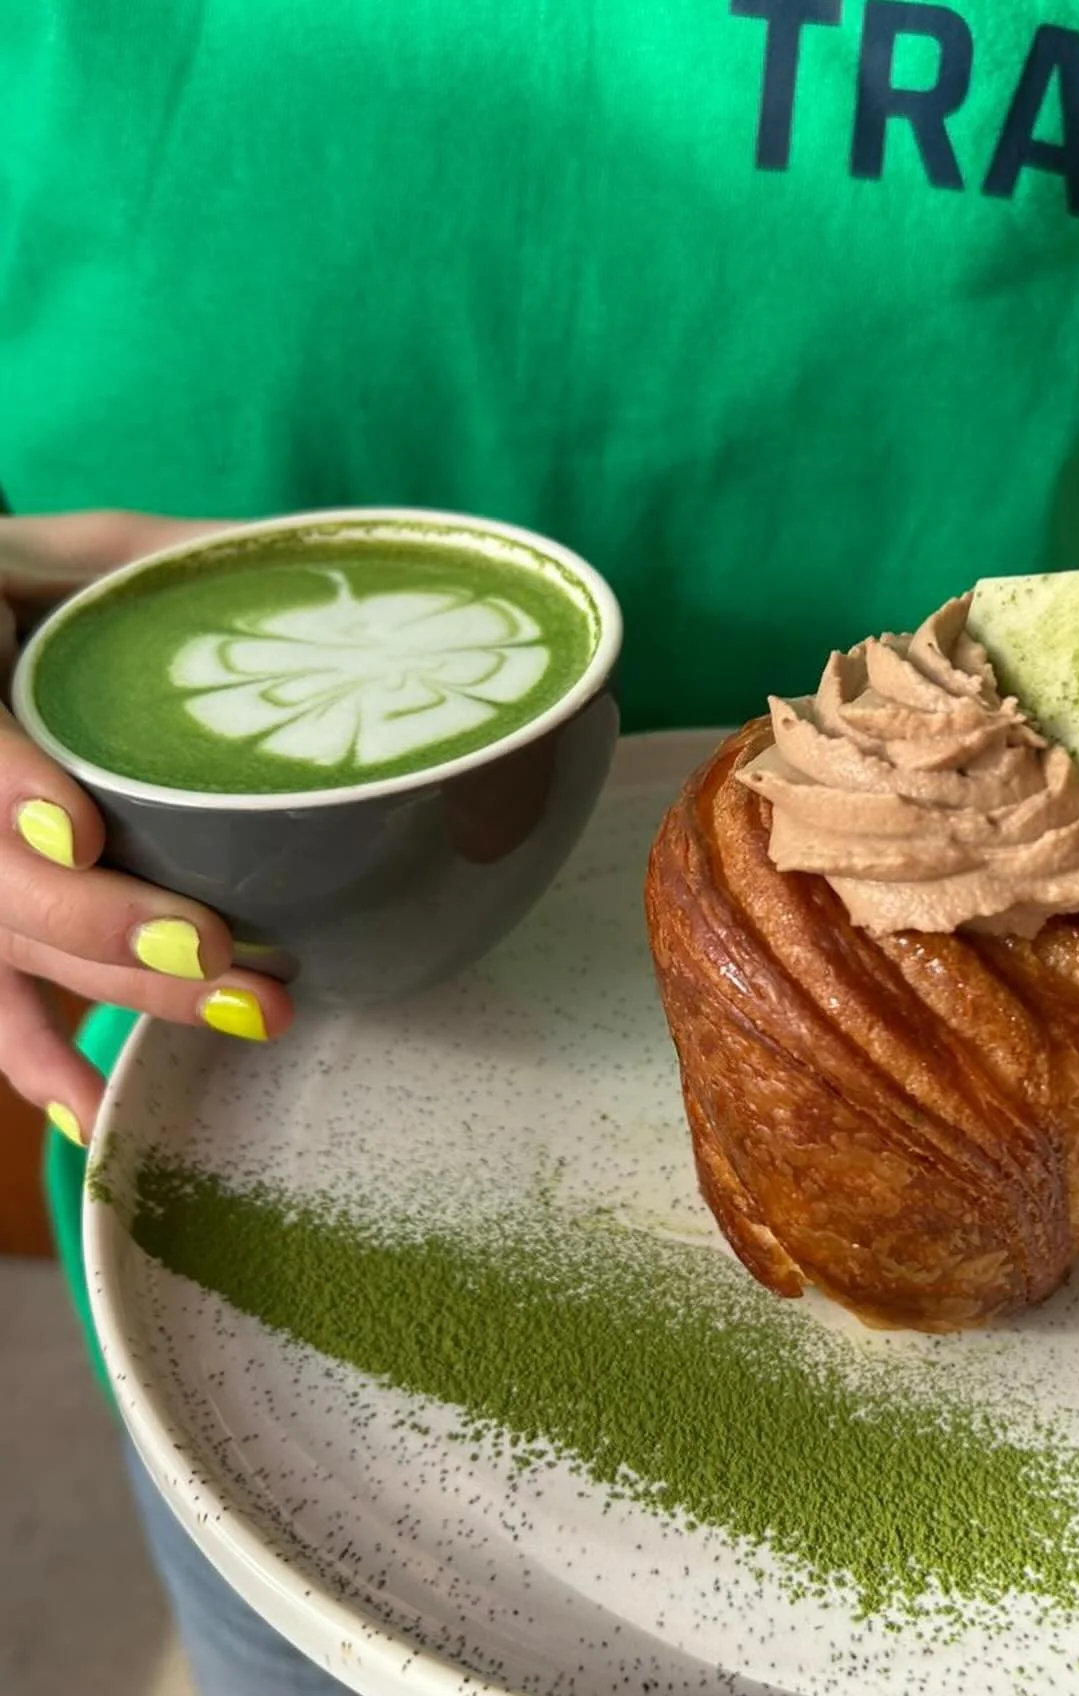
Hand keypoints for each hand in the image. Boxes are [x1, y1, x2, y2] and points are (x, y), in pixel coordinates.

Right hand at [2, 512, 293, 1144]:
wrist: (15, 620)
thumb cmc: (75, 580)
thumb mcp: (121, 547)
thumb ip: (197, 560)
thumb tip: (381, 592)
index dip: (1, 783)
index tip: (74, 826)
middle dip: (102, 924)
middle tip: (216, 951)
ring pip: (10, 943)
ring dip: (118, 990)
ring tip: (245, 1011)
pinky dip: (39, 1058)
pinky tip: (95, 1106)